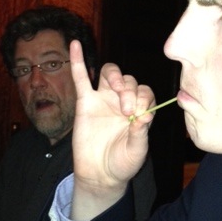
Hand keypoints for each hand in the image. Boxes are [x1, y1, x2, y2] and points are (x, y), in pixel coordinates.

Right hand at [70, 40, 155, 219]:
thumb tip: (142, 117)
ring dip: (116, 77)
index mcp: (140, 109)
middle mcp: (123, 100)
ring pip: (110, 74)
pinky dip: (79, 61)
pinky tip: (75, 45)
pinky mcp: (85, 102)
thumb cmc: (122, 163)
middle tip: (127, 111)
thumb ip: (140, 134)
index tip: (141, 117)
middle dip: (130, 91)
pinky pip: (81, 78)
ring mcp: (103, 99)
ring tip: (116, 89)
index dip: (144, 99)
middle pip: (129, 80)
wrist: (100, 175)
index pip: (145, 92)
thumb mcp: (137, 151)